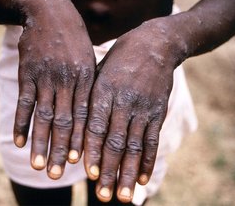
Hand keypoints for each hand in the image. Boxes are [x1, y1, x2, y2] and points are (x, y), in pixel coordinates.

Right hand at [13, 0, 94, 178]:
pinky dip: (20, 123)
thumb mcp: (89, 59)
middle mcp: (66, 81)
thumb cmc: (73, 40)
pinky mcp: (27, 74)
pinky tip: (18, 142)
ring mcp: (45, 77)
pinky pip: (24, 102)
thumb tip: (92, 116)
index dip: (81, 140)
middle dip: (61, 149)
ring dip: (40, 142)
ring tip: (38, 165)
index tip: (79, 162)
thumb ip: (89, 86)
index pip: (84, 116)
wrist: (49, 13)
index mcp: (85, 79)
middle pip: (64, 121)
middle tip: (58, 174)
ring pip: (43, 116)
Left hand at [84, 18, 186, 201]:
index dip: (91, 150)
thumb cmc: (119, 59)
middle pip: (115, 141)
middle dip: (108, 170)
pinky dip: (147, 161)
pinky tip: (142, 178)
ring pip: (134, 146)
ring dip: (127, 172)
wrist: (155, 44)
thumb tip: (76, 127)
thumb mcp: (99, 71)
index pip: (95, 126)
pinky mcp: (158, 111)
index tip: (87, 173)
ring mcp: (143, 107)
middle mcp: (124, 101)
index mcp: (104, 90)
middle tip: (102, 195)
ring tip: (121, 196)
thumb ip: (90, 98)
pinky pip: (152, 140)